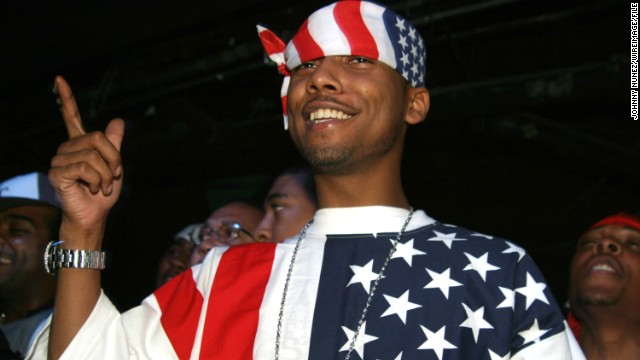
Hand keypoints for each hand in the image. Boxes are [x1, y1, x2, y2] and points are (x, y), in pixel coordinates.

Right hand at [48, 76, 124, 243]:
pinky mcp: (57, 173)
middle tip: (114, 176)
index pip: (71, 117)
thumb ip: (113, 144)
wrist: (95, 215)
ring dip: (106, 175)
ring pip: (93, 155)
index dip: (66, 98)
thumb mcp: (114, 166)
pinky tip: (93, 189)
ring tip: (103, 187)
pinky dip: (97, 180)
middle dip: (114, 159)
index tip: (60, 78)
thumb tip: (118, 120)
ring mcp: (59, 160)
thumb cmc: (103, 193)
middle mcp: (67, 149)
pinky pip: (85, 167)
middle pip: (97, 138)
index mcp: (79, 144)